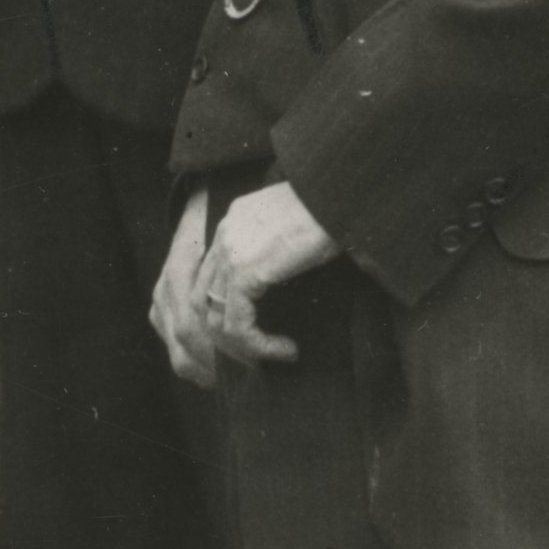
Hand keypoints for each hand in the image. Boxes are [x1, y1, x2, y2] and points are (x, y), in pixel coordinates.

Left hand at [159, 181, 338, 385]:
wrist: (345, 191)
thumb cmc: (337, 209)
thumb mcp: (296, 229)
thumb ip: (276, 251)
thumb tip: (280, 281)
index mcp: (234, 223)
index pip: (210, 278)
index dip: (226, 313)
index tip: (254, 335)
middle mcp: (224, 234)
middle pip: (203, 300)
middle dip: (225, 337)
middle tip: (258, 358)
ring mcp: (230, 251)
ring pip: (215, 318)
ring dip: (243, 348)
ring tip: (276, 357)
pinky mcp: (245, 269)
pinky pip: (237, 323)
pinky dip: (257, 345)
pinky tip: (285, 349)